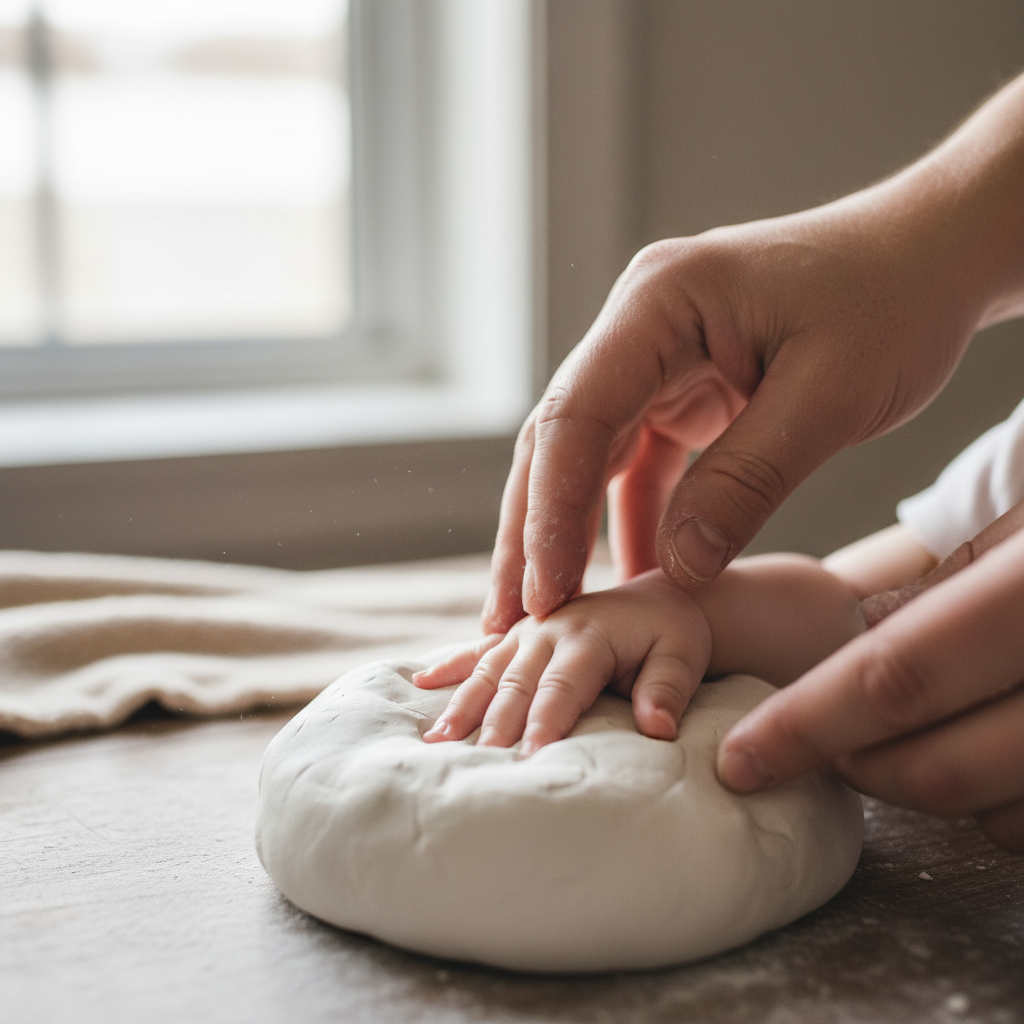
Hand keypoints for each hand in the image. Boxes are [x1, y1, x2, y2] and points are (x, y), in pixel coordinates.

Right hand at [415, 572, 710, 755]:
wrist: (659, 600)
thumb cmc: (673, 636)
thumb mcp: (683, 656)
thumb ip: (668, 689)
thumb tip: (657, 728)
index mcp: (589, 636)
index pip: (561, 687)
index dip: (544, 723)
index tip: (529, 759)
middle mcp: (550, 628)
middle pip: (516, 682)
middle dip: (494, 723)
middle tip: (474, 764)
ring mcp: (528, 630)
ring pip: (488, 669)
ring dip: (462, 703)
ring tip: (436, 740)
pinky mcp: (518, 634)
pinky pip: (478, 650)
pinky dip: (450, 666)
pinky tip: (420, 682)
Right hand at [484, 72, 1023, 634]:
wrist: (930, 256)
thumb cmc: (892, 301)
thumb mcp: (829, 397)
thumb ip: (746, 483)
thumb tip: (674, 571)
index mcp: (659, 303)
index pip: (577, 416)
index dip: (551, 512)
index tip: (545, 595)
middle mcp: (638, 327)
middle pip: (560, 440)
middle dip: (533, 534)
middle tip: (509, 621)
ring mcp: (654, 357)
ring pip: (587, 457)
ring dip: (568, 534)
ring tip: (546, 614)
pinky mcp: (680, 390)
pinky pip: (640, 464)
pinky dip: (634, 521)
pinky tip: (632, 578)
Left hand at [717, 527, 1023, 853]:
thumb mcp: (1021, 534)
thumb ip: (943, 590)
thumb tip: (856, 639)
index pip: (899, 675)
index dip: (807, 727)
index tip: (742, 760)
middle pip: (942, 763)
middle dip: (857, 767)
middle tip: (818, 747)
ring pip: (997, 813)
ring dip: (928, 789)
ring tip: (905, 738)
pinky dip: (999, 811)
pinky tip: (987, 755)